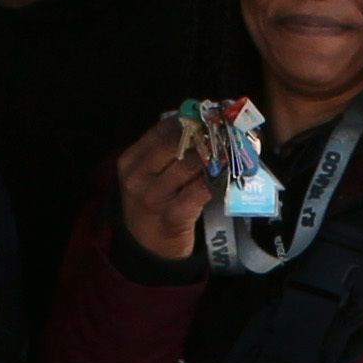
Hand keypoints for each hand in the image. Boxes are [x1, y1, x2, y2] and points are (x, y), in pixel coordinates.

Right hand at [113, 114, 218, 262]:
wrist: (148, 247)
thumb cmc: (154, 203)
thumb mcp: (148, 175)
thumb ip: (165, 151)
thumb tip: (201, 122)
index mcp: (130, 161)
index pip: (162, 129)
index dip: (190, 119)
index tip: (211, 115)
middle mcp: (138, 177)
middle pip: (175, 143)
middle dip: (204, 134)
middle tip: (227, 129)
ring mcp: (153, 198)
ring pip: (190, 164)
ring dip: (214, 155)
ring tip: (231, 148)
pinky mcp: (173, 216)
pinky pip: (200, 190)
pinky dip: (217, 179)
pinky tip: (227, 174)